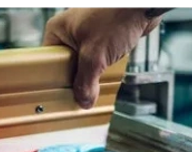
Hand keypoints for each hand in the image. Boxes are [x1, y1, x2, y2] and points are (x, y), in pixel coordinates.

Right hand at [43, 6, 160, 108]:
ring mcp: (85, 37)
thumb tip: (82, 102)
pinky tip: (105, 78)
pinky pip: (95, 63)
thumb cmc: (116, 16)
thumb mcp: (94, 55)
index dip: (55, 82)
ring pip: (82, 67)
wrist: (143, 4)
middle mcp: (68, 34)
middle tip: (80, 96)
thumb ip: (86, 82)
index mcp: (57, 32)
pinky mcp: (101, 41)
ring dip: (90, 79)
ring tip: (94, 88)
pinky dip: (100, 72)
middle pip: (65, 69)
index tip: (61, 97)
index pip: (48, 64)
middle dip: (75, 83)